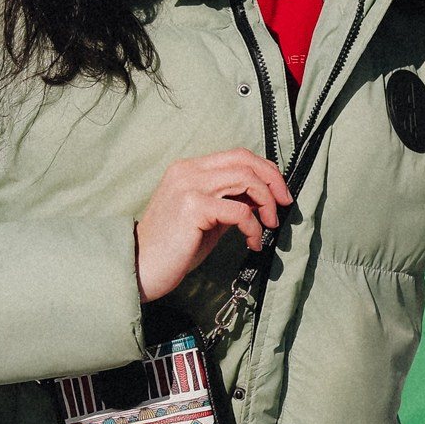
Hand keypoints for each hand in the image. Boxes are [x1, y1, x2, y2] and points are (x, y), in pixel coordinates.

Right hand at [134, 150, 292, 301]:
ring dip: (266, 203)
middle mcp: (188, 171)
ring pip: (246, 180)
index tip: (280, 193)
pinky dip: (254, 227)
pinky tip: (253, 243)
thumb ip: (230, 202)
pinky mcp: (193, 207)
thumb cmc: (173, 248)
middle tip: (284, 206)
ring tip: (269, 226)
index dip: (265, 170)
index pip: (237, 155)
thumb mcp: (207, 219)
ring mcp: (189, 186)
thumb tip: (261, 198)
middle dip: (273, 182)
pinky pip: (239, 211)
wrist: (140, 268)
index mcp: (189, 169)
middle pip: (245, 161)